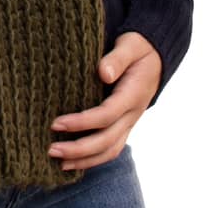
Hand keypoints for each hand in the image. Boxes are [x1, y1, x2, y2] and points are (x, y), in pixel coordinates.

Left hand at [48, 32, 161, 169]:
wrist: (156, 56)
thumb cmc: (138, 47)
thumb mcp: (130, 45)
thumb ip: (117, 59)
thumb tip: (103, 73)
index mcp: (133, 95)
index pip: (106, 115)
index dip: (81, 122)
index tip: (56, 123)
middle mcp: (132, 114)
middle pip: (107, 140)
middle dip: (79, 148)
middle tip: (51, 149)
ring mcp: (129, 123)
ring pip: (110, 150)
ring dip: (85, 159)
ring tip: (59, 162)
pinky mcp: (124, 126)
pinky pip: (110, 148)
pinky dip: (93, 159)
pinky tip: (73, 161)